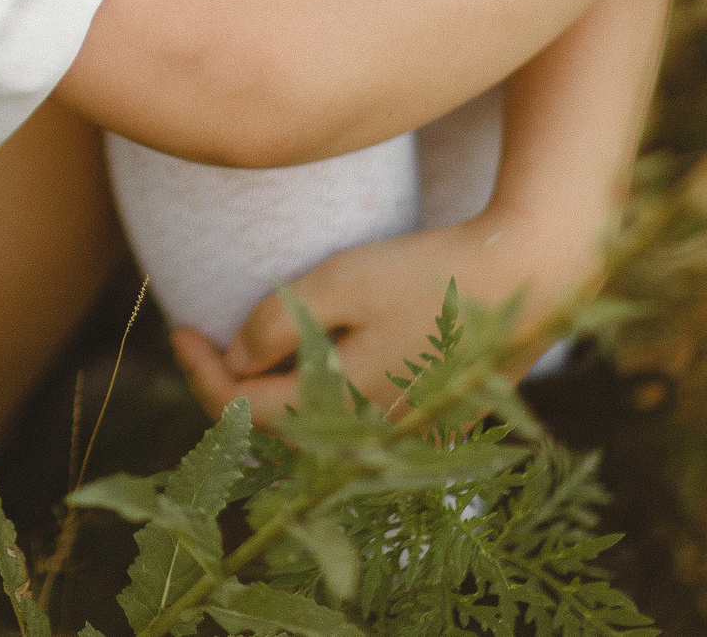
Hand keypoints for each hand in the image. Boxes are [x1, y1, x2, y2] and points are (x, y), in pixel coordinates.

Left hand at [168, 210, 599, 425]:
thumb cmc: (426, 273)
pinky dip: (318, 395)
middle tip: (200, 342)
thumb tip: (236, 363)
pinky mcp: (433, 417)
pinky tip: (309, 361)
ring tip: (244, 353)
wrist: (528, 276)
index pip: (243, 407)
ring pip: (314, 425)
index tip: (178, 328)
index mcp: (339, 406)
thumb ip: (278, 325)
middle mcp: (369, 433)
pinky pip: (354, 418)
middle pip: (275, 426)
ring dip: (272, 394)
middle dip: (230, 388)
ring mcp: (405, 429)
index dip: (200, 371)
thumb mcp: (340, 282)